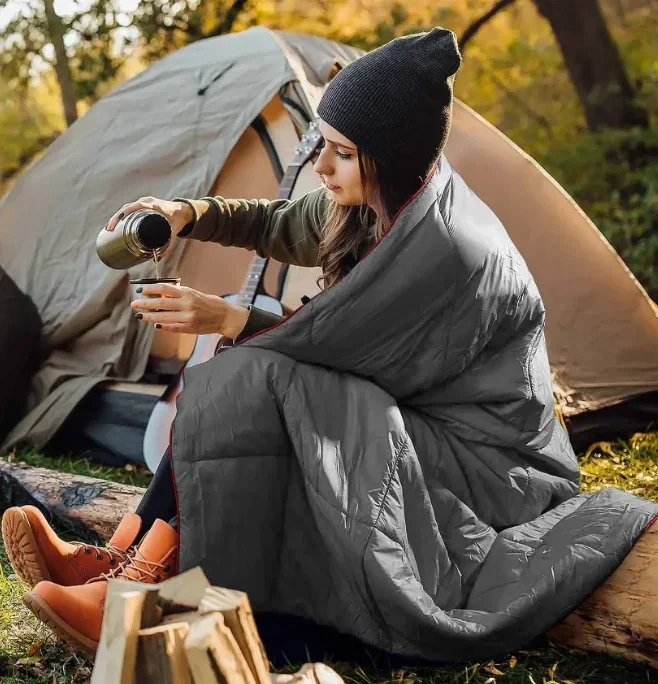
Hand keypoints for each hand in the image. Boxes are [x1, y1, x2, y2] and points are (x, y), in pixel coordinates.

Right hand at [105, 196, 194, 256]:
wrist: (182, 210)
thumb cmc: (178, 220)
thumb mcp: (175, 231)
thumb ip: (170, 244)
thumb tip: (161, 257)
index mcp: (155, 205)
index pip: (137, 206)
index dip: (127, 212)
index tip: (118, 220)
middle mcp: (147, 202)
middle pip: (128, 207)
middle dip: (117, 217)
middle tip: (109, 229)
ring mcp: (143, 203)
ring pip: (126, 208)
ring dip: (116, 216)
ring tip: (109, 228)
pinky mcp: (141, 206)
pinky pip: (128, 208)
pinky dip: (120, 215)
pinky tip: (113, 222)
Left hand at [131, 283, 248, 336]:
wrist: (225, 316)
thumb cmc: (210, 303)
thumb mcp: (195, 294)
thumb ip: (179, 295)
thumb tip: (161, 296)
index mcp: (188, 293)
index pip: (164, 289)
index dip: (150, 289)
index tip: (140, 290)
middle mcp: (187, 304)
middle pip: (161, 303)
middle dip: (145, 304)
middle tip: (134, 304)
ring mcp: (188, 317)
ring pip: (164, 317)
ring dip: (150, 316)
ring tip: (140, 315)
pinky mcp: (190, 328)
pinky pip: (173, 327)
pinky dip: (163, 326)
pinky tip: (155, 325)